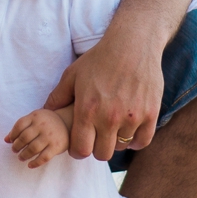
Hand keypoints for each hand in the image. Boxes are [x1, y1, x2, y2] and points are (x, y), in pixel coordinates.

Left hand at [5, 107, 70, 167]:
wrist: (69, 123)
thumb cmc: (47, 122)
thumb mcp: (34, 119)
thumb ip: (21, 127)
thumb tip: (5, 140)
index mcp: (36, 116)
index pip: (19, 125)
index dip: (13, 134)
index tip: (11, 141)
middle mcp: (42, 125)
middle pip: (24, 137)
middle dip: (17, 146)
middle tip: (14, 150)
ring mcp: (50, 136)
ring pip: (33, 148)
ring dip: (24, 155)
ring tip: (21, 157)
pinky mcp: (57, 146)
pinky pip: (44, 157)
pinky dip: (35, 163)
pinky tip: (30, 165)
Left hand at [43, 29, 162, 160]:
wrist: (132, 44)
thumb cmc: (100, 58)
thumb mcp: (73, 74)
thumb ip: (58, 96)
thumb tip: (46, 112)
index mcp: (87, 110)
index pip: (81, 150)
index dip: (78, 151)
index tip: (80, 145)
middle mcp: (109, 117)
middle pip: (102, 154)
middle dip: (96, 148)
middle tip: (97, 138)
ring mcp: (132, 117)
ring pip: (121, 147)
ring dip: (116, 141)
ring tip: (113, 129)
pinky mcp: (150, 114)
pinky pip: (142, 141)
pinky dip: (135, 141)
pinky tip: (129, 131)